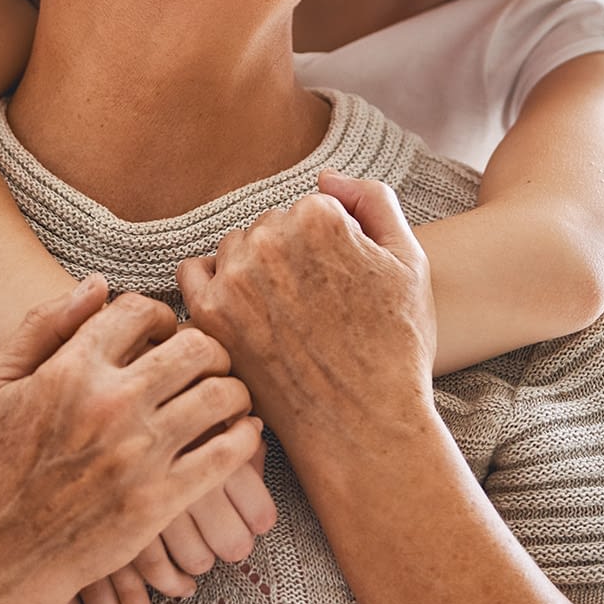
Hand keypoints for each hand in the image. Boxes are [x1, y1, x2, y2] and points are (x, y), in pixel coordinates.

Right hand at [0, 277, 262, 603]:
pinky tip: (240, 435)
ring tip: (227, 397)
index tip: (164, 331)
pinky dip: (245, 437)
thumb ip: (43, 325)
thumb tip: (98, 284)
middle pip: (195, 346)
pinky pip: (227, 455)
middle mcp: (111, 404)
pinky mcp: (160, 501)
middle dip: (209, 347)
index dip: (160, 314)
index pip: (141, 310)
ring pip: (221, 396)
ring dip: (234, 390)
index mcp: (72, 369)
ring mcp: (139, 454)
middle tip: (207, 362)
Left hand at [178, 170, 434, 451]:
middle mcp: (270, 239)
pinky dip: (214, 290)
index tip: (339, 286)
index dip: (327, 248)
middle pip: (268, 228)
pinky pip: (194, 277)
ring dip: (251, 273)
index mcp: (319, 217)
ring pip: (234, 250)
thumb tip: (326, 176)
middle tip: (314, 308)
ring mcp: (235, 278)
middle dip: (287, 258)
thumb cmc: (396, 347)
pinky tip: (242, 316)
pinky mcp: (210, 316)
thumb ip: (372, 201)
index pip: (308, 209)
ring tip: (284, 318)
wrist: (364, 426)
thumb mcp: (409, 262)